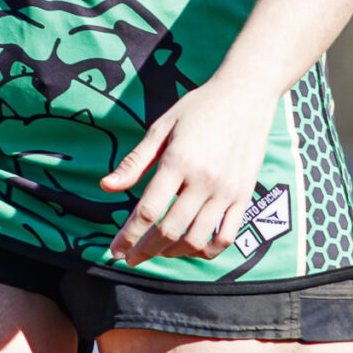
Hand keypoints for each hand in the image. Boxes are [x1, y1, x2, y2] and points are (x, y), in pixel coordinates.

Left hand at [100, 76, 279, 265]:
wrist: (246, 95)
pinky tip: (191, 248)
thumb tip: (106, 186)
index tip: (115, 249)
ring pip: (197, 240)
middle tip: (131, 257)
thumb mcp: (161, 128)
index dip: (129, 235)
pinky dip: (207, 251)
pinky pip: (226, 236)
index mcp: (178, 161)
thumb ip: (135, 162)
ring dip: (173, 253)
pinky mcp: (244, 196)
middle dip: (146, 250)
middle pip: (170, 230)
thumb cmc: (199, 108)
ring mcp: (227, 191)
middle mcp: (204, 180)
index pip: (148, 210)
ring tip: (159, 251)